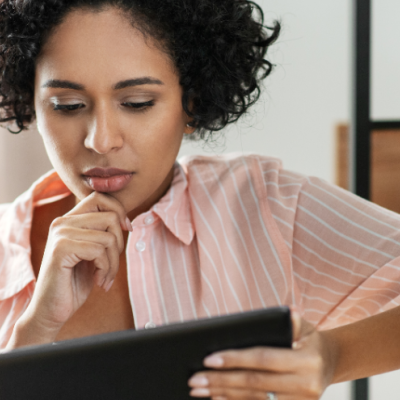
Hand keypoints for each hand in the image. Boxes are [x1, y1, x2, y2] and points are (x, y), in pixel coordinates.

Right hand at [12, 192, 131, 345]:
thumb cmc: (74, 282)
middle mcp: (62, 222)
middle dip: (120, 244)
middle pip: (110, 217)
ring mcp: (60, 234)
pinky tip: (98, 281)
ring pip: (108, 237)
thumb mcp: (92, 252)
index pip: (100, 198)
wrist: (51, 310)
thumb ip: (102, 233)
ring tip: (105, 277)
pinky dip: (106, 269)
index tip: (126, 230)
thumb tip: (125, 221)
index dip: (119, 212)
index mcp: (70, 220)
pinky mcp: (61, 248)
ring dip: (113, 262)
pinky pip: (99, 251)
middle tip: (112, 265)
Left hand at [188, 309, 335, 399]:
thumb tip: (289, 312)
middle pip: (254, 382)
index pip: (263, 359)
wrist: (331, 362)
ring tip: (200, 391)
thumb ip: (293, 322)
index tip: (209, 359)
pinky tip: (218, 399)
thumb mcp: (306, 326)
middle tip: (194, 380)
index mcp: (308, 360)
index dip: (235, 359)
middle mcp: (306, 385)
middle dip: (221, 381)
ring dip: (224, 394)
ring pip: (255, 399)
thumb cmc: (310, 339)